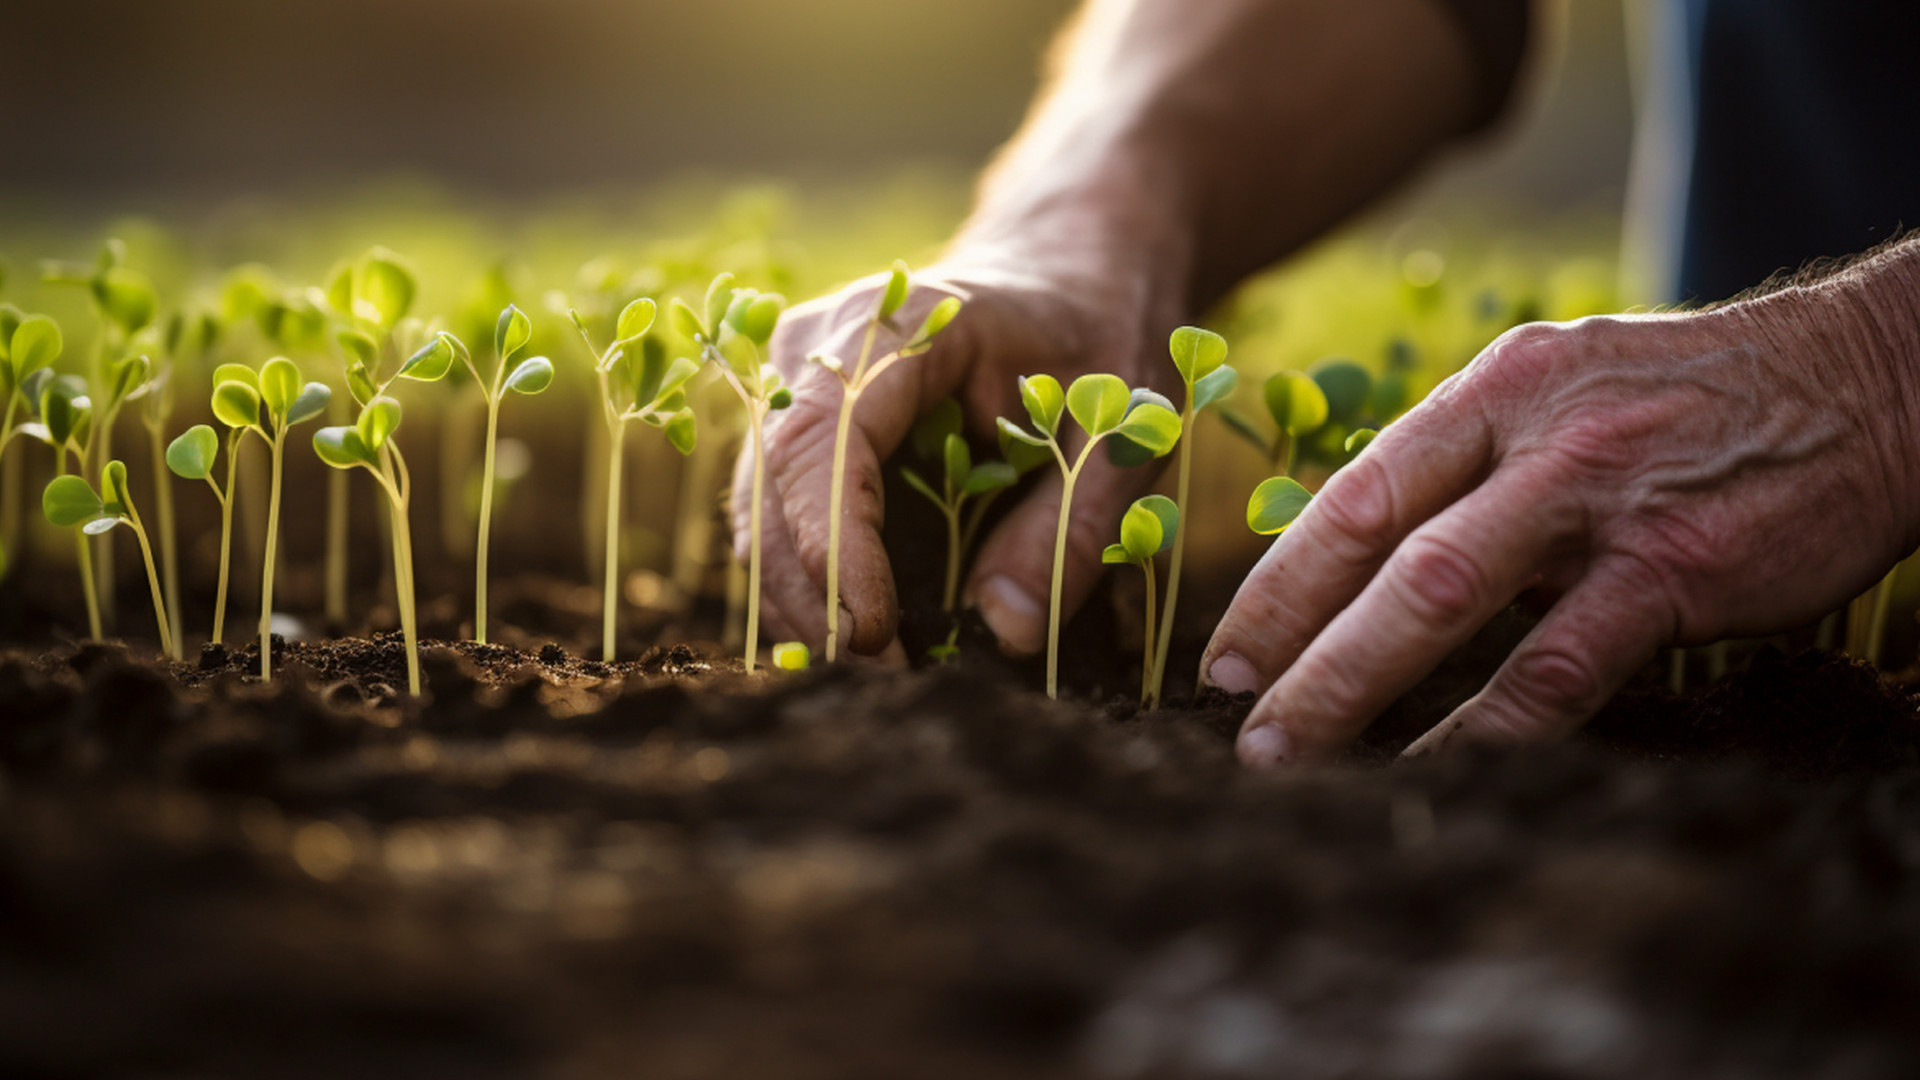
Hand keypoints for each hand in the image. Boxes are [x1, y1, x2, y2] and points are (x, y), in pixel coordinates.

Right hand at [731, 259, 1181, 657]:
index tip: (874, 637)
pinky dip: (806, 581)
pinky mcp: (794, 420)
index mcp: (902, 326)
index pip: (827, 442)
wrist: (1065, 268)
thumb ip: (1070, 525)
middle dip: (813, 597)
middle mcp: (822, 345)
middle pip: (772, 485)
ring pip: (758, 509)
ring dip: (803, 601)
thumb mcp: (1124, 429)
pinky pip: (775, 512)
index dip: (835, 548)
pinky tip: (861, 632)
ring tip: (880, 670)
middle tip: (884, 683)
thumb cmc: (1099, 336)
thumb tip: (1005, 631)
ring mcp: (795, 380)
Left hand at [1203, 297, 1919, 765]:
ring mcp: (1600, 499)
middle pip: (1378, 544)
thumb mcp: (1566, 394)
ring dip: (1352, 683)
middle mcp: (1532, 434)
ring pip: (1442, 597)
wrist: (1866, 382)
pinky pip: (1555, 663)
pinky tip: (1435, 771)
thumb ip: (1473, 468)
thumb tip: (1373, 562)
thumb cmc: (1691, 405)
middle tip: (1234, 719)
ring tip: (1291, 755)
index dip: (1279, 578)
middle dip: (1291, 639)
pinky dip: (1483, 725)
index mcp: (1494, 390)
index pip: (1357, 489)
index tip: (1224, 652)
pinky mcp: (1671, 568)